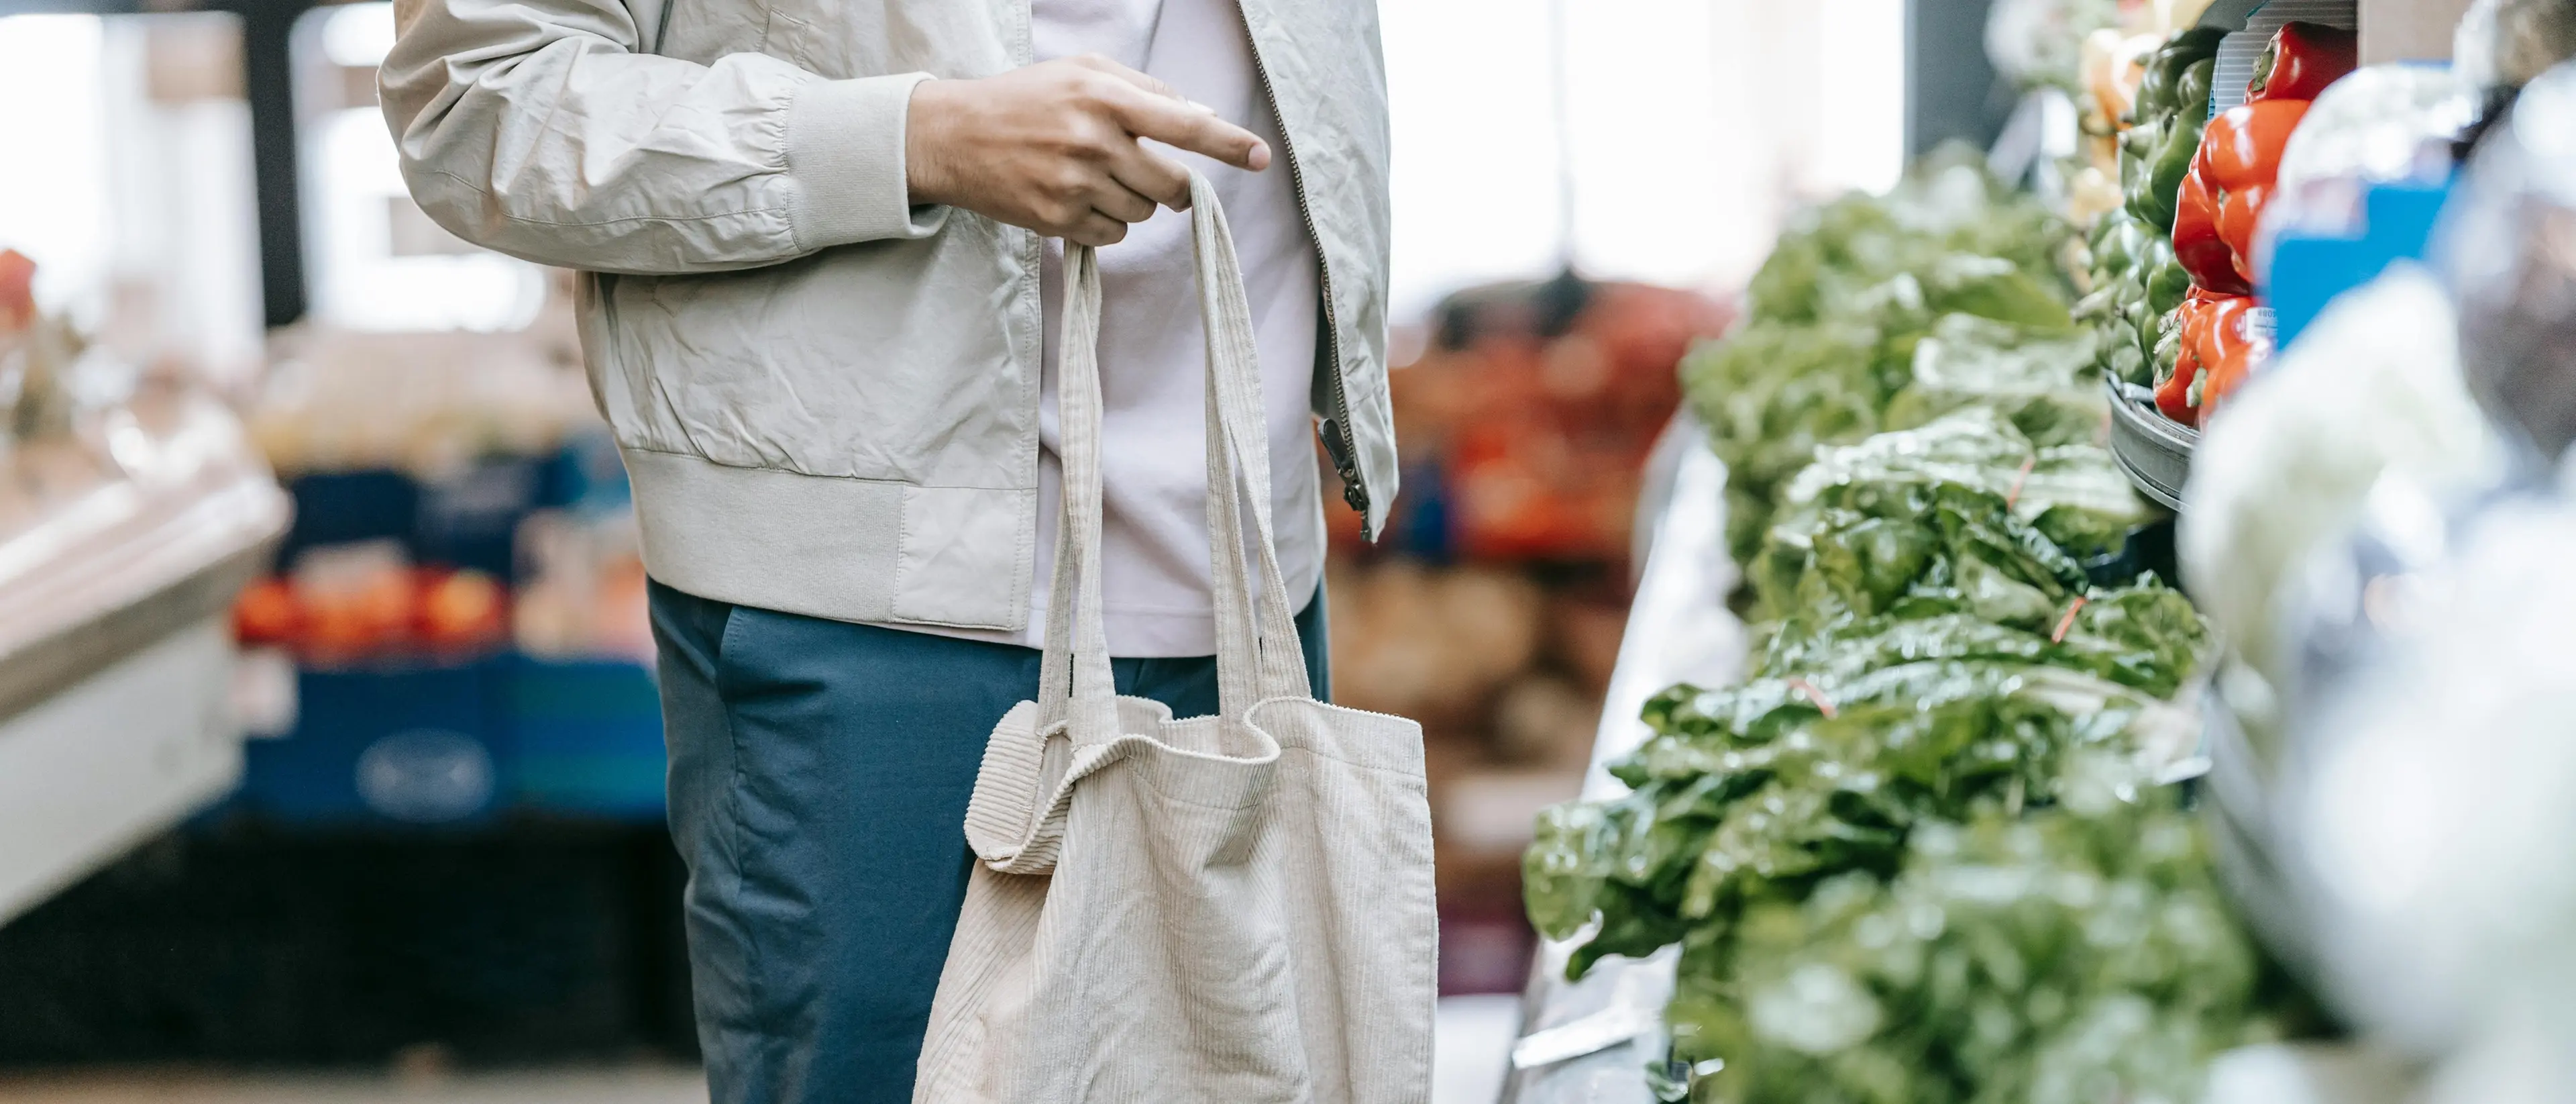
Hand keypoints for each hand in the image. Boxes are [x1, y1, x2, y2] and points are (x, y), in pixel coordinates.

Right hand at [904, 55, 1271, 246]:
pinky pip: (1114, 235)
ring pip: (1144, 212)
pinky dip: (1107, 223)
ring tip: (1094, 177)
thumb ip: (1144, 89)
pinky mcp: (1057, 219)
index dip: (1228, 143)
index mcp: (1105, 96)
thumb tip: (1203, 115)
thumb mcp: (1083, 72)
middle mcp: (1093, 140)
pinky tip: (1077, 199)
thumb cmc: (1025, 99)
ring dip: (1134, 201)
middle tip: (1153, 174)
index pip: (1183, 124)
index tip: (1261, 157)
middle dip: (1174, 186)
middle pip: (1172, 184)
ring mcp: (1074, 184)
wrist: (953, 136)